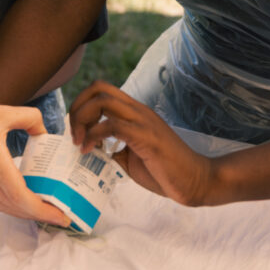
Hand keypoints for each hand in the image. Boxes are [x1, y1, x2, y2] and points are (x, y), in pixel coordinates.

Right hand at [0, 97, 70, 226]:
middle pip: (16, 208)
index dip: (43, 210)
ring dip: (25, 211)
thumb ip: (30, 119)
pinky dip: (11, 205)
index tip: (63, 215)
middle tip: (62, 214)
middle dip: (40, 214)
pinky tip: (22, 199)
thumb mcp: (2, 112)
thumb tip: (45, 135)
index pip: (21, 197)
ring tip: (46, 208)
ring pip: (4, 208)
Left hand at [68, 80, 211, 205]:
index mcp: (134, 112)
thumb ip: (113, 150)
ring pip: (103, 101)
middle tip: (74, 134)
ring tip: (80, 143)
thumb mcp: (130, 158)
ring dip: (82, 119)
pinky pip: (113, 125)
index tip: (76, 131)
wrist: (195, 181)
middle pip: (98, 88)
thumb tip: (91, 150)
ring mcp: (143, 121)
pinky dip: (94, 136)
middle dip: (77, 108)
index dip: (81, 105)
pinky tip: (90, 151)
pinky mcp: (146, 137)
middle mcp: (137, 111)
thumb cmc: (165, 171)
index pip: (101, 90)